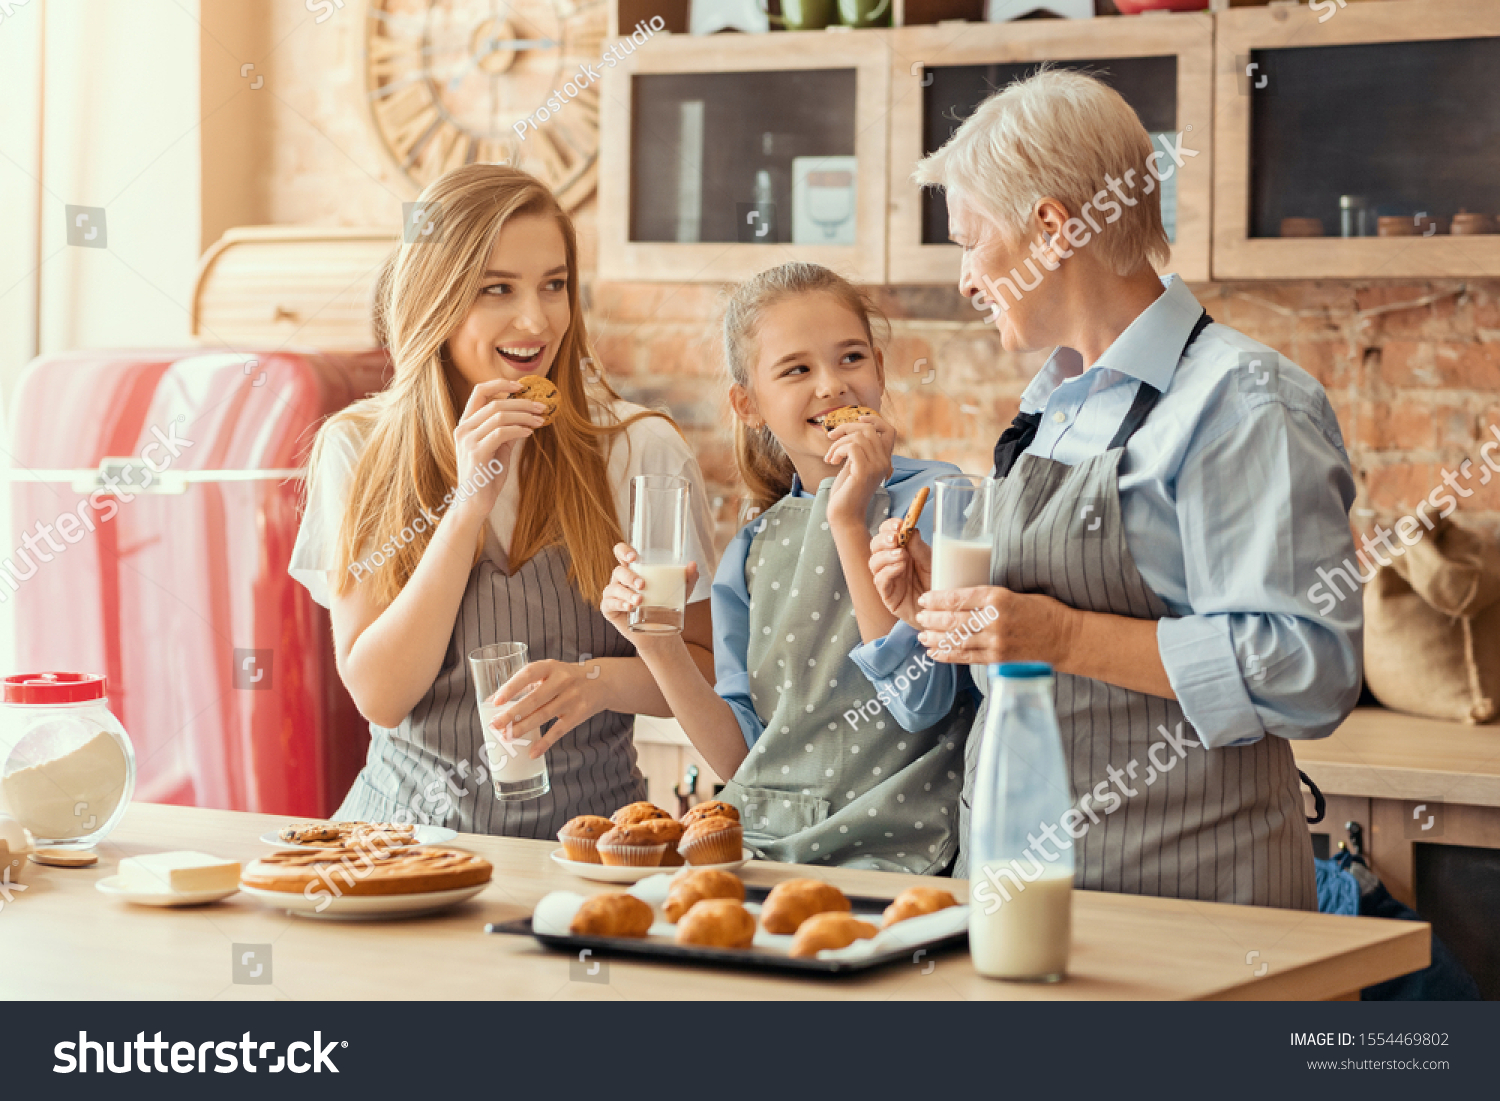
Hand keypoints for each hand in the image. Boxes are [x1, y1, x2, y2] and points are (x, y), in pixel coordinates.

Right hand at [451, 379, 547, 523]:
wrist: (474, 504)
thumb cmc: (487, 477)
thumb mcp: (498, 449)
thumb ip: (506, 431)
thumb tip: (526, 417)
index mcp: (466, 424)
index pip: (479, 391)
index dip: (501, 384)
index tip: (523, 386)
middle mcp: (463, 429)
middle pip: (495, 402)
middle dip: (522, 402)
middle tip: (542, 407)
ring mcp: (468, 440)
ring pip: (499, 415)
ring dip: (524, 416)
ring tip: (540, 420)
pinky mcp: (476, 453)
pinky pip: (501, 433)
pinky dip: (518, 430)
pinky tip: (529, 433)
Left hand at [485, 659, 605, 759]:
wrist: (602, 681)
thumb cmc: (566, 677)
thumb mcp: (550, 672)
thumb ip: (526, 684)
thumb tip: (492, 701)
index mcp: (551, 666)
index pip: (528, 674)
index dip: (511, 687)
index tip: (496, 701)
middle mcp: (562, 681)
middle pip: (534, 699)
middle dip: (513, 714)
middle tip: (495, 724)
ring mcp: (572, 698)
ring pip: (544, 715)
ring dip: (523, 728)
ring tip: (507, 736)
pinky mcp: (579, 714)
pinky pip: (559, 731)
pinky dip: (544, 743)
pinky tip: (532, 752)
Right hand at [601, 542, 698, 646]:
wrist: (659, 631)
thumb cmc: (666, 605)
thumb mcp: (679, 591)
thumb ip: (687, 578)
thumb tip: (693, 565)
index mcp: (633, 569)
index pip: (621, 552)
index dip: (624, 551)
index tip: (634, 557)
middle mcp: (620, 579)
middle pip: (618, 571)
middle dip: (630, 576)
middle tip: (643, 585)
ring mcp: (613, 594)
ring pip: (614, 588)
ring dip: (626, 593)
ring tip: (640, 601)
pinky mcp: (609, 609)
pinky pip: (609, 604)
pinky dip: (619, 604)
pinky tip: (629, 608)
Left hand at [824, 414, 893, 526]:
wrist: (845, 515)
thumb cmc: (846, 492)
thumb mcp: (854, 466)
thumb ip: (858, 450)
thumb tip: (850, 431)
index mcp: (884, 460)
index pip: (889, 430)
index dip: (874, 419)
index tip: (857, 419)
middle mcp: (884, 462)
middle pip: (869, 428)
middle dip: (846, 427)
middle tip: (831, 437)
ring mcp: (876, 467)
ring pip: (858, 436)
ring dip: (838, 443)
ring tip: (830, 457)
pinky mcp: (864, 472)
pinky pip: (852, 446)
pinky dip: (838, 450)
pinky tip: (832, 461)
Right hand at [869, 518, 930, 626]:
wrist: (942, 610)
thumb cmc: (936, 584)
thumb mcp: (932, 562)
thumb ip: (920, 548)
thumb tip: (910, 530)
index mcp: (901, 550)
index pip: (887, 533)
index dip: (889, 527)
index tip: (898, 525)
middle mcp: (891, 563)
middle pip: (875, 546)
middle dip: (882, 540)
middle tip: (895, 539)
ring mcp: (888, 579)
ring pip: (874, 562)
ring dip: (885, 556)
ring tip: (901, 556)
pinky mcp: (887, 595)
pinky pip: (880, 581)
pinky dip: (887, 572)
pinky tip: (899, 568)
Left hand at [915, 585, 1078, 667]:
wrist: (1065, 638)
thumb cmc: (1042, 611)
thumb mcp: (1014, 593)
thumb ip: (988, 597)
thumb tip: (958, 599)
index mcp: (997, 598)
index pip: (958, 598)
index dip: (936, 600)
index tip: (925, 600)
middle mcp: (994, 620)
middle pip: (952, 620)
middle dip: (931, 620)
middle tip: (920, 618)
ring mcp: (995, 642)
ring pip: (956, 640)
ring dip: (935, 639)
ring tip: (922, 637)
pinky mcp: (997, 659)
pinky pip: (966, 657)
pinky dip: (947, 656)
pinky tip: (935, 653)